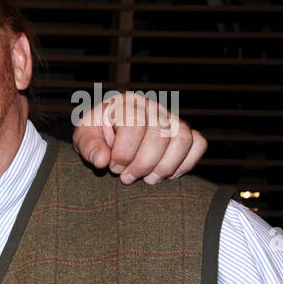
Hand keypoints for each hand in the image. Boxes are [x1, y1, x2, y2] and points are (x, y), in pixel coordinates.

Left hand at [72, 91, 206, 183]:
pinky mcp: (183, 132)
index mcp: (125, 104)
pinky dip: (186, 163)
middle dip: (143, 164)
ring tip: (148, 179)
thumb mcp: (83, 137)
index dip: (124, 153)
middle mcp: (151, 107)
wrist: (107, 132)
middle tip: (127, 178)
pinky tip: (167, 174)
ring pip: (183, 138)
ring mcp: (171, 118)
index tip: (113, 167)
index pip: (134, 126)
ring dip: (166, 166)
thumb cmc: (96, 134)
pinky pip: (198, 143)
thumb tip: (102, 161)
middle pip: (160, 135)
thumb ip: (88, 146)